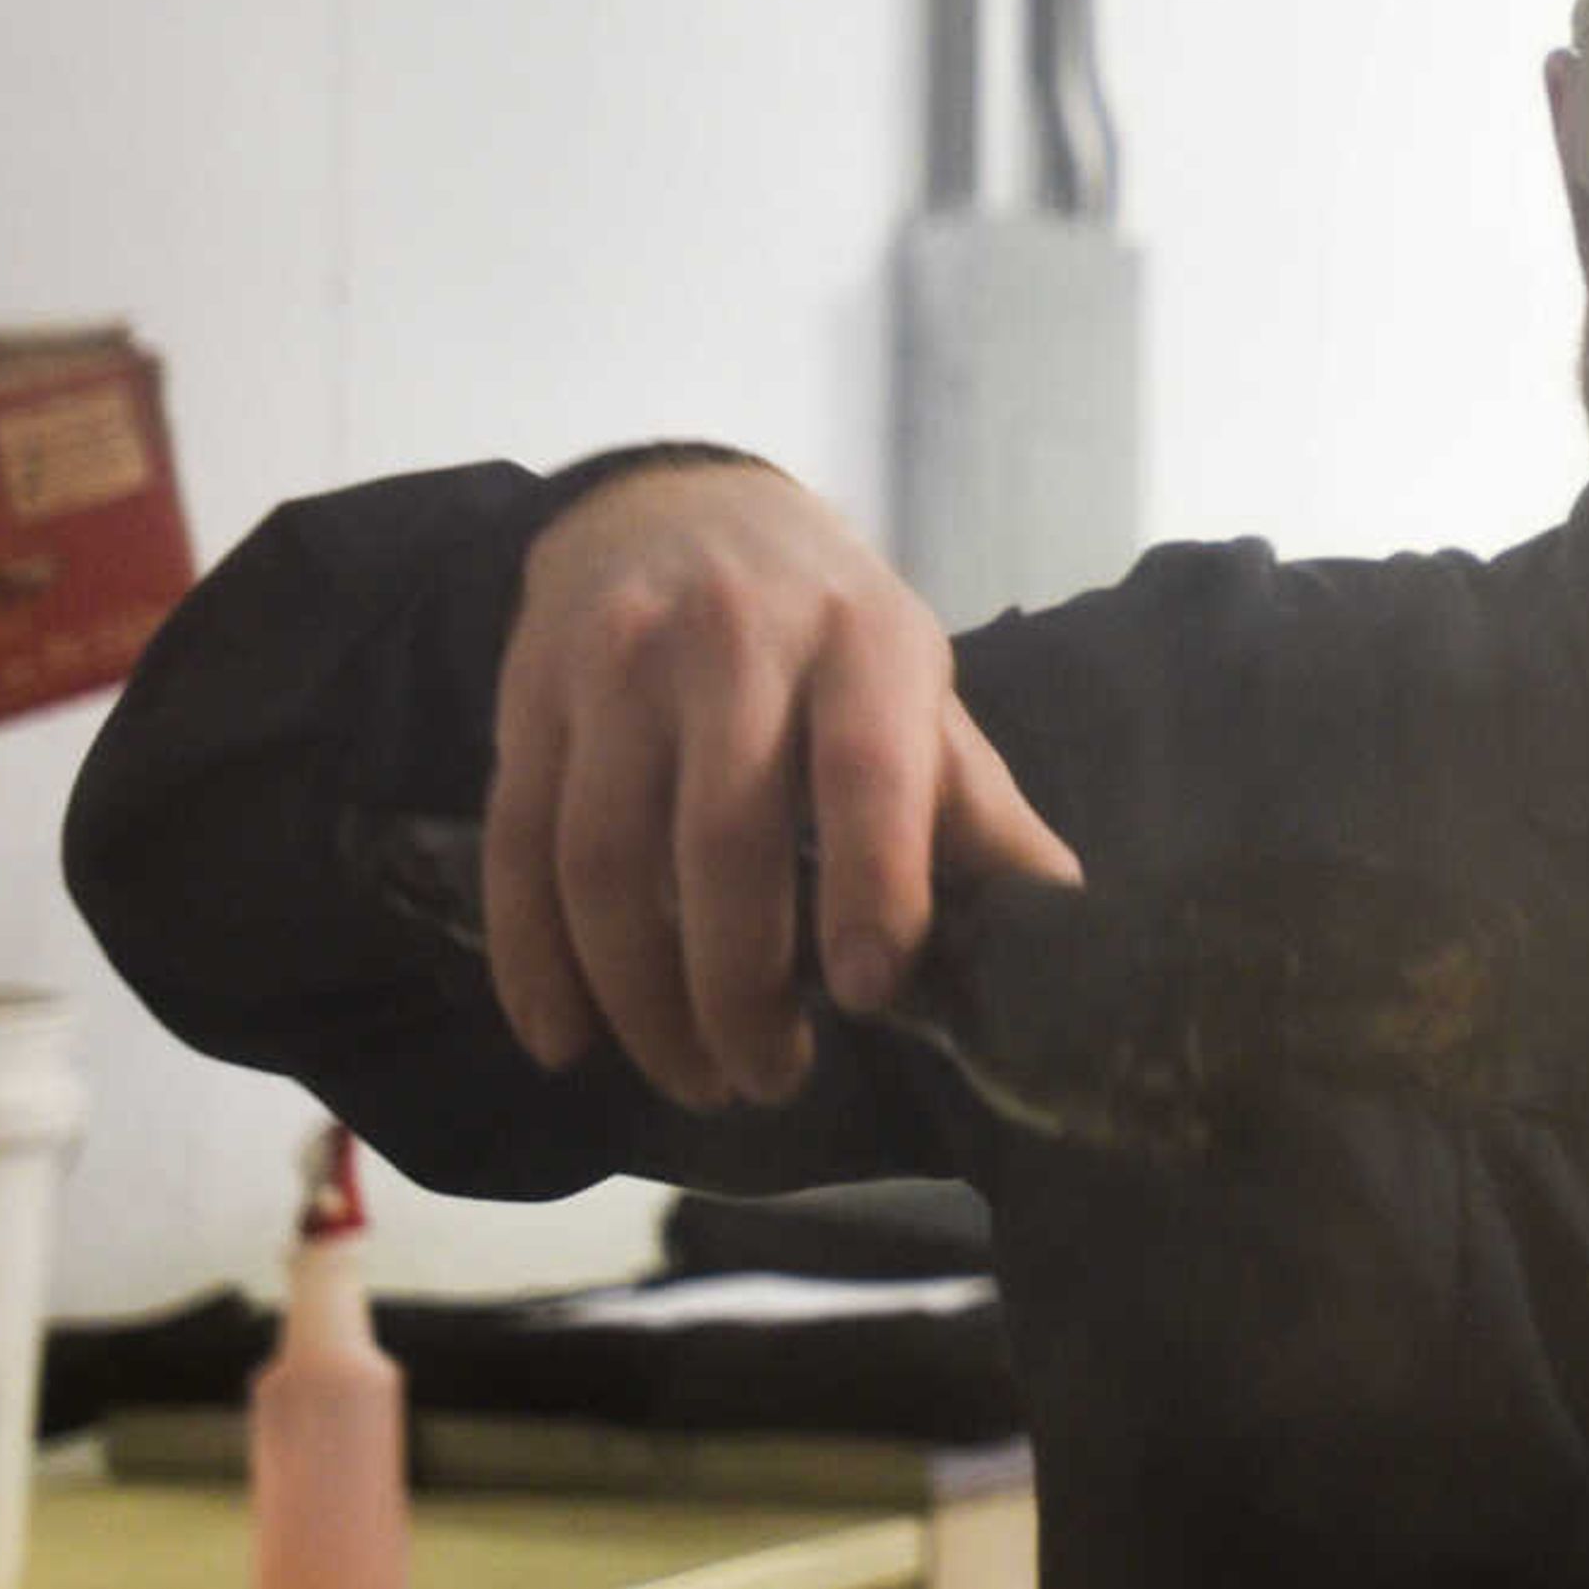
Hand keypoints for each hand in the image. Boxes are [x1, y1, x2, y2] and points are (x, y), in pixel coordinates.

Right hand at [482, 458, 1080, 1108]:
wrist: (674, 508)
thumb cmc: (823, 632)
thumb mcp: (916, 691)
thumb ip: (974, 811)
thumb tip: (1067, 929)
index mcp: (864, 642)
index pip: (869, 768)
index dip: (872, 884)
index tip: (872, 994)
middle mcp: (736, 639)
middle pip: (723, 837)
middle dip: (741, 987)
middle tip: (769, 1080)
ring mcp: (619, 665)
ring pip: (607, 859)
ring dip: (642, 997)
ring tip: (693, 1076)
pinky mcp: (531, 699)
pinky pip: (520, 848)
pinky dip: (533, 962)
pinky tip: (566, 1041)